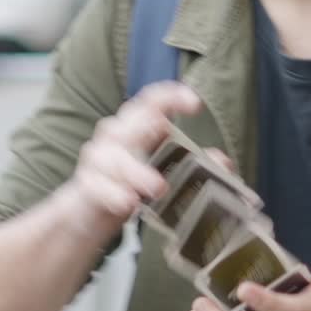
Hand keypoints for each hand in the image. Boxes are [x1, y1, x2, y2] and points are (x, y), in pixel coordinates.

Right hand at [71, 82, 201, 233]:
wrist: (89, 213)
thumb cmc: (130, 183)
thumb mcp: (163, 172)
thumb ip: (193, 165)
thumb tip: (224, 163)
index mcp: (136, 126)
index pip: (150, 101)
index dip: (170, 97)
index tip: (195, 105)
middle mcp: (115, 135)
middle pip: (129, 124)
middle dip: (148, 129)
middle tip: (166, 133)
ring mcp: (97, 158)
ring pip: (113, 157)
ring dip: (136, 172)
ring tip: (158, 189)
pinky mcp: (87, 185)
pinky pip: (98, 185)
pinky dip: (113, 193)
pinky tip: (128, 204)